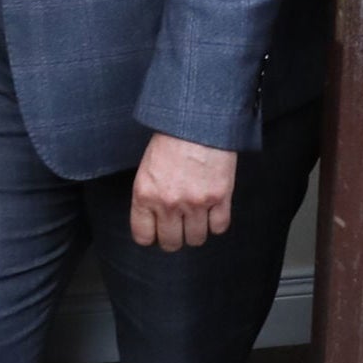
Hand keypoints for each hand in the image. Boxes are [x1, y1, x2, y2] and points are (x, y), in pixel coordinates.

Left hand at [130, 133, 236, 249]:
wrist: (198, 120)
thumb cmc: (172, 139)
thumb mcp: (147, 168)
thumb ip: (149, 195)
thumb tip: (154, 219)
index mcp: (145, 194)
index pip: (143, 236)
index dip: (152, 236)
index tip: (158, 231)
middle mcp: (168, 203)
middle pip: (171, 243)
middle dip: (175, 237)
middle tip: (179, 226)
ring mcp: (195, 202)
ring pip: (196, 239)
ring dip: (197, 231)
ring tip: (197, 217)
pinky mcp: (219, 198)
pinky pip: (219, 227)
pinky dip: (217, 223)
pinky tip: (213, 211)